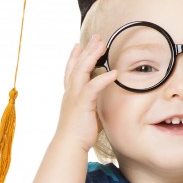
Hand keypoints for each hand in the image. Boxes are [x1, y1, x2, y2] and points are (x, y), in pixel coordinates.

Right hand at [55, 35, 117, 152]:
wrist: (69, 145)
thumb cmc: (78, 134)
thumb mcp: (84, 114)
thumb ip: (90, 105)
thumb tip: (99, 102)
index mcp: (70, 95)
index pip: (70, 71)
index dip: (74, 57)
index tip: (79, 45)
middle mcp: (70, 92)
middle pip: (77, 65)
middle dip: (86, 50)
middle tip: (96, 37)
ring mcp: (74, 97)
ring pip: (81, 70)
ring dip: (92, 56)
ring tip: (102, 45)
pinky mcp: (82, 104)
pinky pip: (93, 87)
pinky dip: (103, 79)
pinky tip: (114, 73)